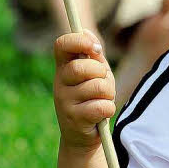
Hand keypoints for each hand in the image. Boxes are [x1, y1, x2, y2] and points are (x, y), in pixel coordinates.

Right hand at [54, 31, 116, 150]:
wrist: (83, 136)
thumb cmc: (92, 99)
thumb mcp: (95, 74)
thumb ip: (93, 55)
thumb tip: (86, 31)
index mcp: (64, 67)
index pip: (61, 45)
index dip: (78, 41)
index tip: (95, 47)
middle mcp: (59, 82)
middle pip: (81, 67)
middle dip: (101, 74)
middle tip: (102, 83)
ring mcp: (64, 101)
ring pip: (97, 87)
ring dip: (108, 94)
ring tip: (102, 100)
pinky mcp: (73, 119)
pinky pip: (101, 106)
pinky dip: (109, 109)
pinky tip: (101, 115)